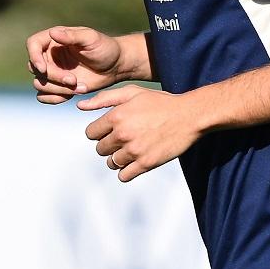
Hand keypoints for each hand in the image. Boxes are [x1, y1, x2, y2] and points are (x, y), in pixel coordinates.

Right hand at [27, 25, 123, 102]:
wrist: (115, 66)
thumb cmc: (105, 48)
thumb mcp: (91, 38)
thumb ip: (72, 36)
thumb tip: (53, 33)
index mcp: (54, 39)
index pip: (32, 44)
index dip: (34, 57)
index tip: (43, 69)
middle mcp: (49, 55)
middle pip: (35, 68)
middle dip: (53, 77)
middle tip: (73, 80)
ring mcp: (53, 71)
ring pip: (39, 84)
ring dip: (58, 89)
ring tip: (79, 87)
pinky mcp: (58, 86)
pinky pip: (44, 96)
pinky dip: (55, 98)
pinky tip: (71, 95)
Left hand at [83, 85, 202, 180]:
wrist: (189, 116)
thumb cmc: (161, 103)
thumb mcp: (132, 93)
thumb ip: (104, 99)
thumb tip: (80, 106)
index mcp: (116, 116)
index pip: (91, 133)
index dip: (99, 132)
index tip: (110, 130)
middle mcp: (122, 134)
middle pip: (100, 149)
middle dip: (108, 145)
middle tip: (123, 139)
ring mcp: (134, 151)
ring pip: (111, 163)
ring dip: (118, 158)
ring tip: (131, 150)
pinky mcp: (146, 164)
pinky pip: (124, 176)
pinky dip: (126, 172)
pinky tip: (135, 162)